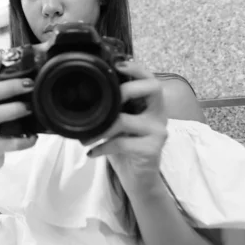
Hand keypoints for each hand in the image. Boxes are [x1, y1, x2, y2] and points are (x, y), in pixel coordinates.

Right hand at [0, 51, 37, 176]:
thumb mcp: (2, 110)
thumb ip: (14, 97)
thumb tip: (40, 79)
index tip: (1, 54)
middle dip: (8, 86)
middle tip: (30, 84)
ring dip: (11, 109)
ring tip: (29, 108)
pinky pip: (3, 144)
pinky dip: (19, 141)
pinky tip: (33, 138)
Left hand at [82, 59, 167, 194]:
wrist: (138, 178)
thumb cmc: (126, 146)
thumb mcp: (120, 123)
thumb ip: (113, 107)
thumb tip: (86, 92)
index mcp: (151, 104)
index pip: (150, 79)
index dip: (136, 68)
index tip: (117, 65)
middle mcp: (159, 114)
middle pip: (153, 88)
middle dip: (126, 89)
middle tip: (104, 101)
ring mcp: (158, 131)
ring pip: (125, 120)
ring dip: (100, 129)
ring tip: (85, 138)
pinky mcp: (152, 149)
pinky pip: (121, 143)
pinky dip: (102, 147)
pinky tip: (92, 152)